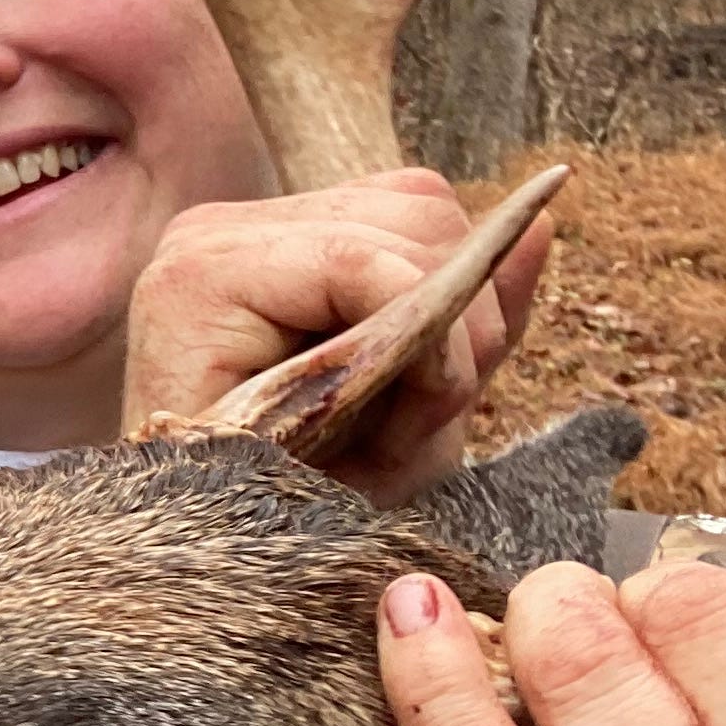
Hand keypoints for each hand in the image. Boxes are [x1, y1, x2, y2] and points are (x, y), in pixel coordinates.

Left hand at [120, 168, 551, 506]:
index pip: (364, 261)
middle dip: (455, 328)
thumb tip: (539, 229)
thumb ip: (443, 372)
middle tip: (429, 417)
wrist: (186, 516)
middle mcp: (224, 227)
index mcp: (202, 280)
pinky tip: (423, 350)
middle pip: (413, 222)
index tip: (438, 412)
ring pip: (427, 208)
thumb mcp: (347, 474)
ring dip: (456, 306)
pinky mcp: (298, 220)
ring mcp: (258, 215)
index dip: (436, 336)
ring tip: (419, 393)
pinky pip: (413, 215)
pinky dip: (444, 284)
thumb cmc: (259, 507)